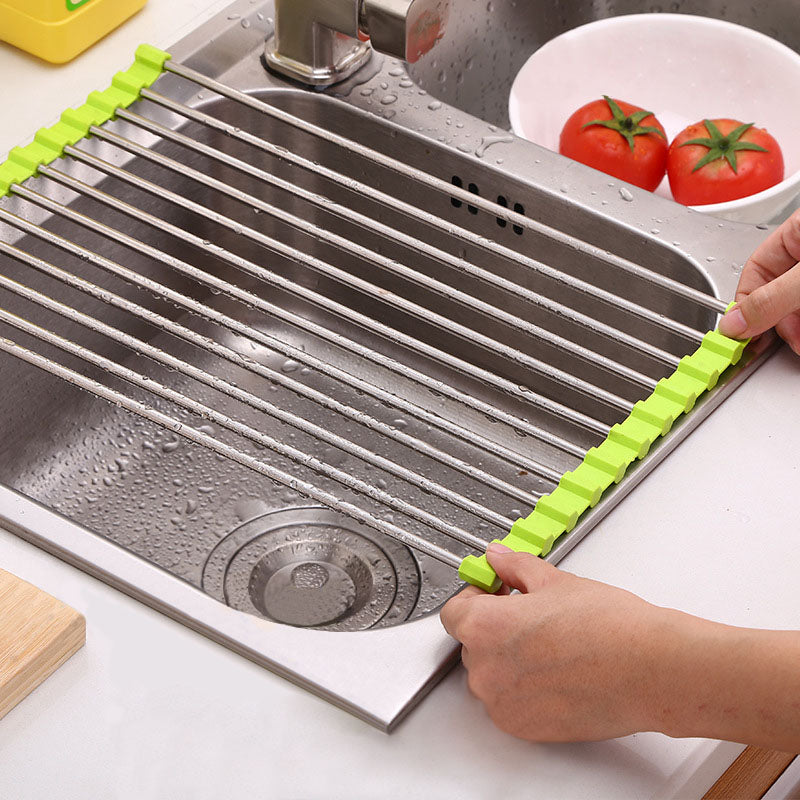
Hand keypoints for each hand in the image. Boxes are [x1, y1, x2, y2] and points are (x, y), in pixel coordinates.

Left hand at [441, 544, 799, 748]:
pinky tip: (557, 672)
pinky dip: (524, 689)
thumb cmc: (608, 626)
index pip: (454, 611)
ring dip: (509, 660)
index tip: (495, 593)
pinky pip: (509, 702)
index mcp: (484, 626)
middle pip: (473, 643)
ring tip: (551, 645)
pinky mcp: (522, 728)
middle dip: (496, 628)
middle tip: (532, 617)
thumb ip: (514, 567)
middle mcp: (485, 669)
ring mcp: (502, 703)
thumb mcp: (554, 580)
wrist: (649, 668)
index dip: (477, 598)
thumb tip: (497, 557)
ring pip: (491, 674)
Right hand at [719, 208, 799, 352]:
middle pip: (777, 292)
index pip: (755, 273)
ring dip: (796, 329)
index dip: (747, 307)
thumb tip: (733, 324)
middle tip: (788, 342)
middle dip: (780, 323)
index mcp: (796, 230)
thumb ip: (770, 300)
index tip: (743, 337)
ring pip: (796, 305)